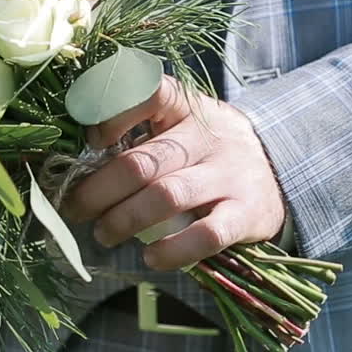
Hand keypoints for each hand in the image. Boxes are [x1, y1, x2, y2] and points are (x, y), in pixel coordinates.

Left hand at [63, 75, 285, 270]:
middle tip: (75, 209)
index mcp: (183, 106)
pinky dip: (174, 250)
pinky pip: (206, 235)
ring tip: (103, 234)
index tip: (90, 142)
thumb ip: (135, 133)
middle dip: (99, 190)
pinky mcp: (246, 213)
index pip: (147, 93)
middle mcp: (207, 136)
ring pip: (168, 196)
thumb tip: (76, 164)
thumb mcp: (177, 124)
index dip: (111, 116)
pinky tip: (151, 257)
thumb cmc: (204, 148)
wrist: (277, 169)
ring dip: (125, 220)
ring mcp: (229, 174)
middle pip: (144, 161)